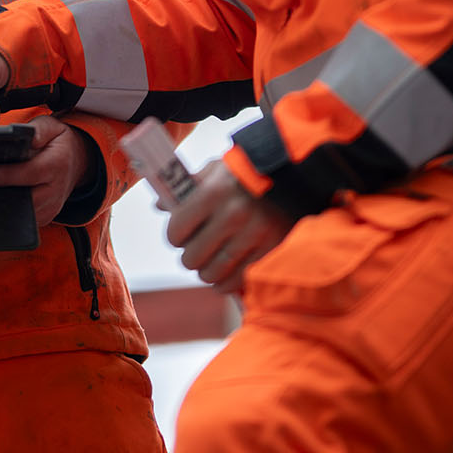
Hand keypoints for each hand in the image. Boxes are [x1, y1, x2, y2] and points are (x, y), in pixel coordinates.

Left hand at [0, 115, 92, 226]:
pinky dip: (10, 211)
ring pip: (22, 213)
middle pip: (25, 199)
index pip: (30, 173)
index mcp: (57, 164)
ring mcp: (51, 207)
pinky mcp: (46, 217)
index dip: (6, 176)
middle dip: (0, 194)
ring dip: (3, 204)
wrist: (76, 163)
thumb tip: (28, 136)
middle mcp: (56, 189)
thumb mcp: (53, 126)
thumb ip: (39, 128)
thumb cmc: (59, 143)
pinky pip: (24, 219)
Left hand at [165, 159, 292, 288]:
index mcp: (213, 192)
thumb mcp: (216, 169)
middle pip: (192, 257)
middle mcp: (232, 215)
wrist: (293, 172)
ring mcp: (254, 234)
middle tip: (195, 251)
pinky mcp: (271, 248)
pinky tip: (223, 278)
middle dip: (190, 257)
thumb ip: (188, 186)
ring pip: (213, 273)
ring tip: (208, 265)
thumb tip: (159, 206)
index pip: (177, 231)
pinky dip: (226, 283)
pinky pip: (239, 279)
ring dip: (206, 273)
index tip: (180, 236)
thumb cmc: (245, 171)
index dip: (174, 236)